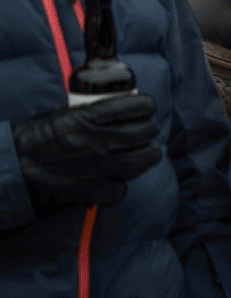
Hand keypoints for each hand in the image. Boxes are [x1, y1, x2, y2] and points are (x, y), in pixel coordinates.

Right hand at [13, 94, 160, 209]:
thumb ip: (87, 113)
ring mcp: (95, 167)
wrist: (10, 170)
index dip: (146, 106)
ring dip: (147, 156)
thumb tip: (116, 109)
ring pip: (141, 161)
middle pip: (144, 133)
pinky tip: (116, 181)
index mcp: (85, 118)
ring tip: (144, 154)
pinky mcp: (91, 191)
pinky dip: (121, 186)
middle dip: (150, 131)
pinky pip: (121, 190)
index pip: (134, 106)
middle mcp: (94, 141)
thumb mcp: (58, 116)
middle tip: (148, 133)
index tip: (147, 109)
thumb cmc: (31, 141)